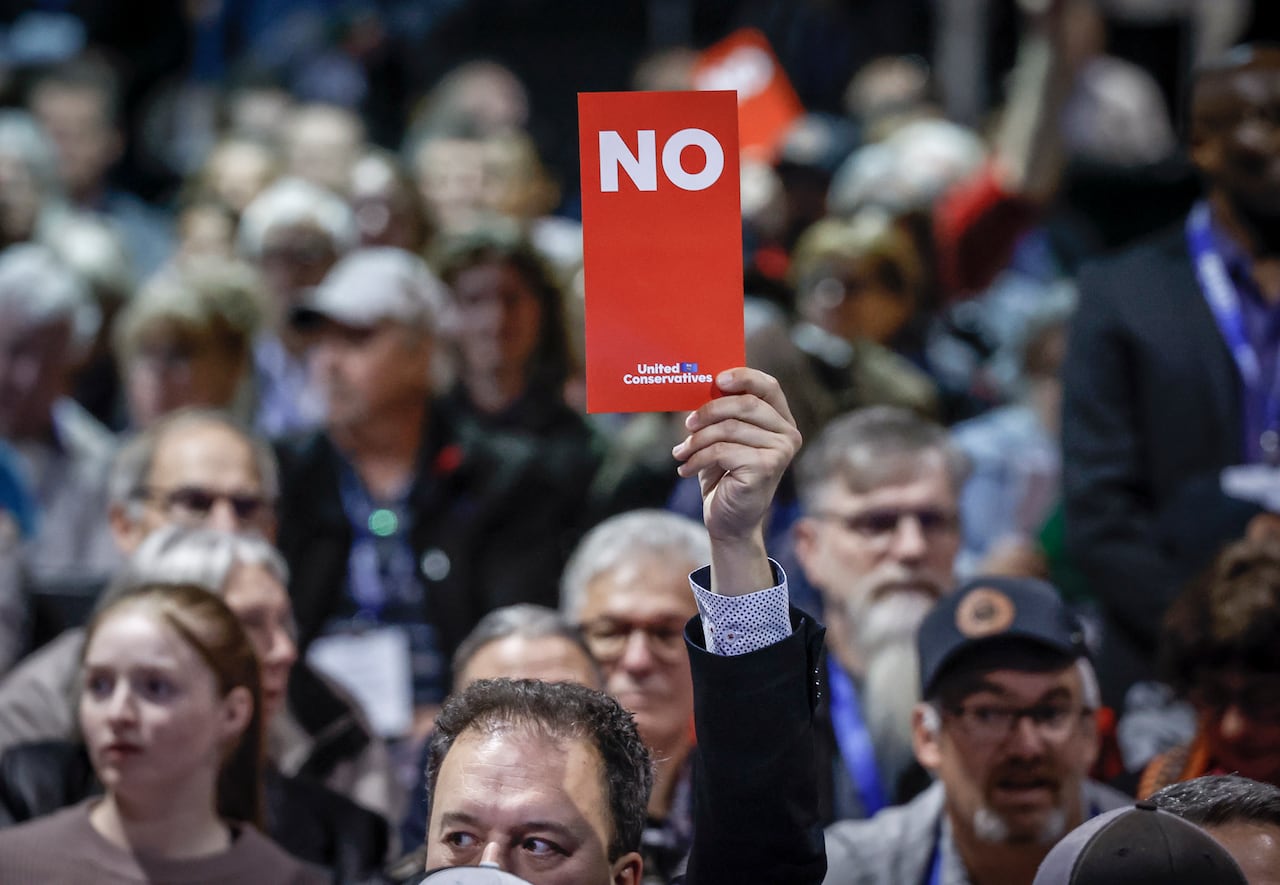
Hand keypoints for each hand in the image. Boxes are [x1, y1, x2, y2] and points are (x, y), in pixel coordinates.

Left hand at [673, 368, 800, 593]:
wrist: (729, 521)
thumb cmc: (724, 476)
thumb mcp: (722, 438)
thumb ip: (721, 413)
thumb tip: (700, 385)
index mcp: (780, 420)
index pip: (768, 386)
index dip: (743, 377)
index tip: (716, 379)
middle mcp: (787, 433)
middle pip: (745, 404)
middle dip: (709, 411)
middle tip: (687, 424)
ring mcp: (780, 451)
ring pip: (728, 428)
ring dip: (697, 441)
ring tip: (682, 453)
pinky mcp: (766, 468)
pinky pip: (722, 450)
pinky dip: (697, 458)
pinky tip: (686, 469)